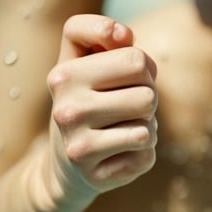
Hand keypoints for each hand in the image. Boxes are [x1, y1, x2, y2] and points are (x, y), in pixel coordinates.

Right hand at [45, 14, 158, 199]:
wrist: (66, 164)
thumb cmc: (88, 98)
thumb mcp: (87, 60)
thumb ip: (103, 35)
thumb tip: (123, 35)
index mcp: (63, 75)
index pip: (135, 59)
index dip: (142, 66)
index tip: (124, 75)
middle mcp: (65, 109)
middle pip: (147, 92)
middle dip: (146, 96)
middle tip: (126, 105)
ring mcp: (77, 145)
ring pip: (148, 125)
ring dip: (146, 125)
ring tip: (124, 126)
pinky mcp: (94, 176)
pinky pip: (146, 154)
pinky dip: (143, 152)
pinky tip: (120, 152)